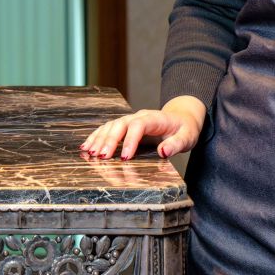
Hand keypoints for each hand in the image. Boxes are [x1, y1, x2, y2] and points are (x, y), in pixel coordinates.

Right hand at [80, 97, 205, 160]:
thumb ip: (177, 144)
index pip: (138, 126)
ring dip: (99, 139)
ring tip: (89, 153)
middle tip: (101, 157)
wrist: (182, 117)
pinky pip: (108, 129)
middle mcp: (139, 116)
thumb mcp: (188, 137)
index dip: (130, 141)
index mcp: (154, 118)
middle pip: (120, 125)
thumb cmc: (185, 129)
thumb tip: (163, 152)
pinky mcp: (125, 126)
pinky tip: (87, 146)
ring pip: (111, 126)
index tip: (124, 157)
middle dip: (109, 141)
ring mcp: (130, 119)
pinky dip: (96, 137)